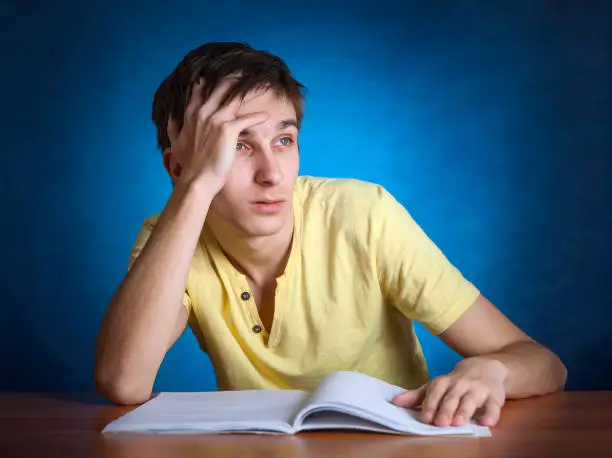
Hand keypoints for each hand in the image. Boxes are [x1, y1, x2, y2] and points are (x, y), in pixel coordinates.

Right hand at [167, 76, 269, 192]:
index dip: (210, 80)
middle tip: (245, 73)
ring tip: (260, 85)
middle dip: (233, 78)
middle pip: (219, 88)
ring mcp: (215, 119)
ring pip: (234, 98)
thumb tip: (171, 117)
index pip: (200, 90)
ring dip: (248, 91)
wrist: (197, 179)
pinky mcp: (228, 130)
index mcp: (191, 115)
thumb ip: (174, 127)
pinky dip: (257, 117)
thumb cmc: (189, 164)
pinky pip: (247, 119)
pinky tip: (266, 116)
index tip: (217, 73)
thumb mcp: (176, 143)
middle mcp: (203, 113)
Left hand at [392, 357, 507, 426]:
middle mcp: (461, 384)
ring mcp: (478, 390)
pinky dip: (491, 414)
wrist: (486, 367)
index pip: (435, 392)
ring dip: (464, 412)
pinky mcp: (494, 397)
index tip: (425, 419)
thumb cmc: (456, 382)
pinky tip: (486, 422)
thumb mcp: (436, 386)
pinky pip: (493, 406)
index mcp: (444, 382)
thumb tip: (395, 402)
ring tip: (458, 423)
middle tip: (440, 423)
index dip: (430, 405)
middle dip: (446, 410)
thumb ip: (417, 396)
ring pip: (471, 401)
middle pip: (452, 398)